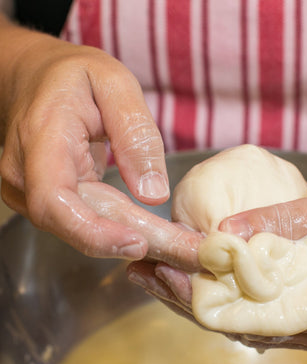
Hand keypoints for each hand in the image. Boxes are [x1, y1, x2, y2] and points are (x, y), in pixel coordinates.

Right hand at [0, 18, 167, 258]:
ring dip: (133, 241)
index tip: (138, 244)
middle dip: (135, 244)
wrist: (33, 77)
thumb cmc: (72, 75)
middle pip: (77, 226)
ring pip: (84, 230)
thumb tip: (153, 192)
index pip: (55, 202)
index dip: (94, 232)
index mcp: (41, 141)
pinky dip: (123, 231)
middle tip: (187, 254)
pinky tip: (158, 235)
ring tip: (182, 247)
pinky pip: (86, 223)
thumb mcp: (114, 83)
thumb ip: (135, 133)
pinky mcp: (50, 201)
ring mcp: (32, 193)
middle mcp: (26, 176)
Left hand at [128, 169, 306, 354]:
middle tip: (143, 272)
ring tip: (158, 273)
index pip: (253, 318)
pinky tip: (201, 276)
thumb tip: (224, 235)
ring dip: (204, 297)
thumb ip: (284, 222)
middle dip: (190, 299)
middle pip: (243, 326)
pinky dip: (228, 294)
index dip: (202, 297)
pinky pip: (262, 311)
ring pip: (248, 321)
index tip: (162, 270)